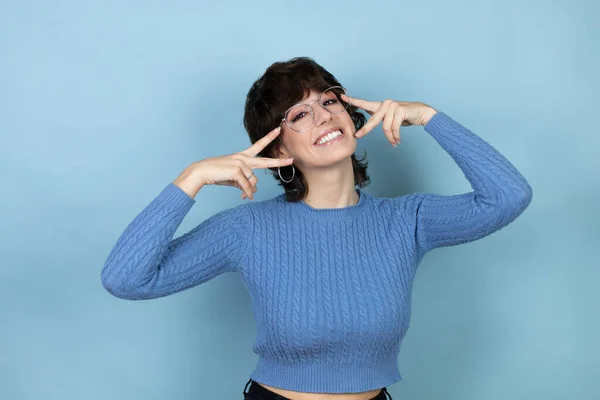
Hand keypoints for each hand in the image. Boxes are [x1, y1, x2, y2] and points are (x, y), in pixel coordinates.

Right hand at [173, 126, 293, 199]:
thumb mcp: (233, 177)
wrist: (202, 172)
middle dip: (278, 161)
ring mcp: (240, 164)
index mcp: (242, 156)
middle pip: (265, 161)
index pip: (258, 145)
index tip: (278, 130)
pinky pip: (247, 186)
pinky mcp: (237, 171)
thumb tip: (253, 191)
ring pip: (253, 181)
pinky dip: (247, 193)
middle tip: (291, 160)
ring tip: (244, 194)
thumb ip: (245, 182)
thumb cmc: (217, 174)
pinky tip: (245, 197)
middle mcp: (243, 158)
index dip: (269, 138)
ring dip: (249, 190)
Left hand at [341, 94, 436, 146]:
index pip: (364, 103)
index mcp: (381, 106)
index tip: (341, 96)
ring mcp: (392, 106)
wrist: (422, 113)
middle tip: (357, 136)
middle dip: (365, 130)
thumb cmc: (406, 117)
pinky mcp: (399, 110)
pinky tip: (397, 140)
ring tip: (394, 142)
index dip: (353, 100)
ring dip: (390, 138)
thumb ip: (381, 119)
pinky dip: (395, 136)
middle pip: (372, 121)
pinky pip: (393, 128)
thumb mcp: (391, 119)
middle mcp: (385, 104)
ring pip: (385, 127)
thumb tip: (370, 124)